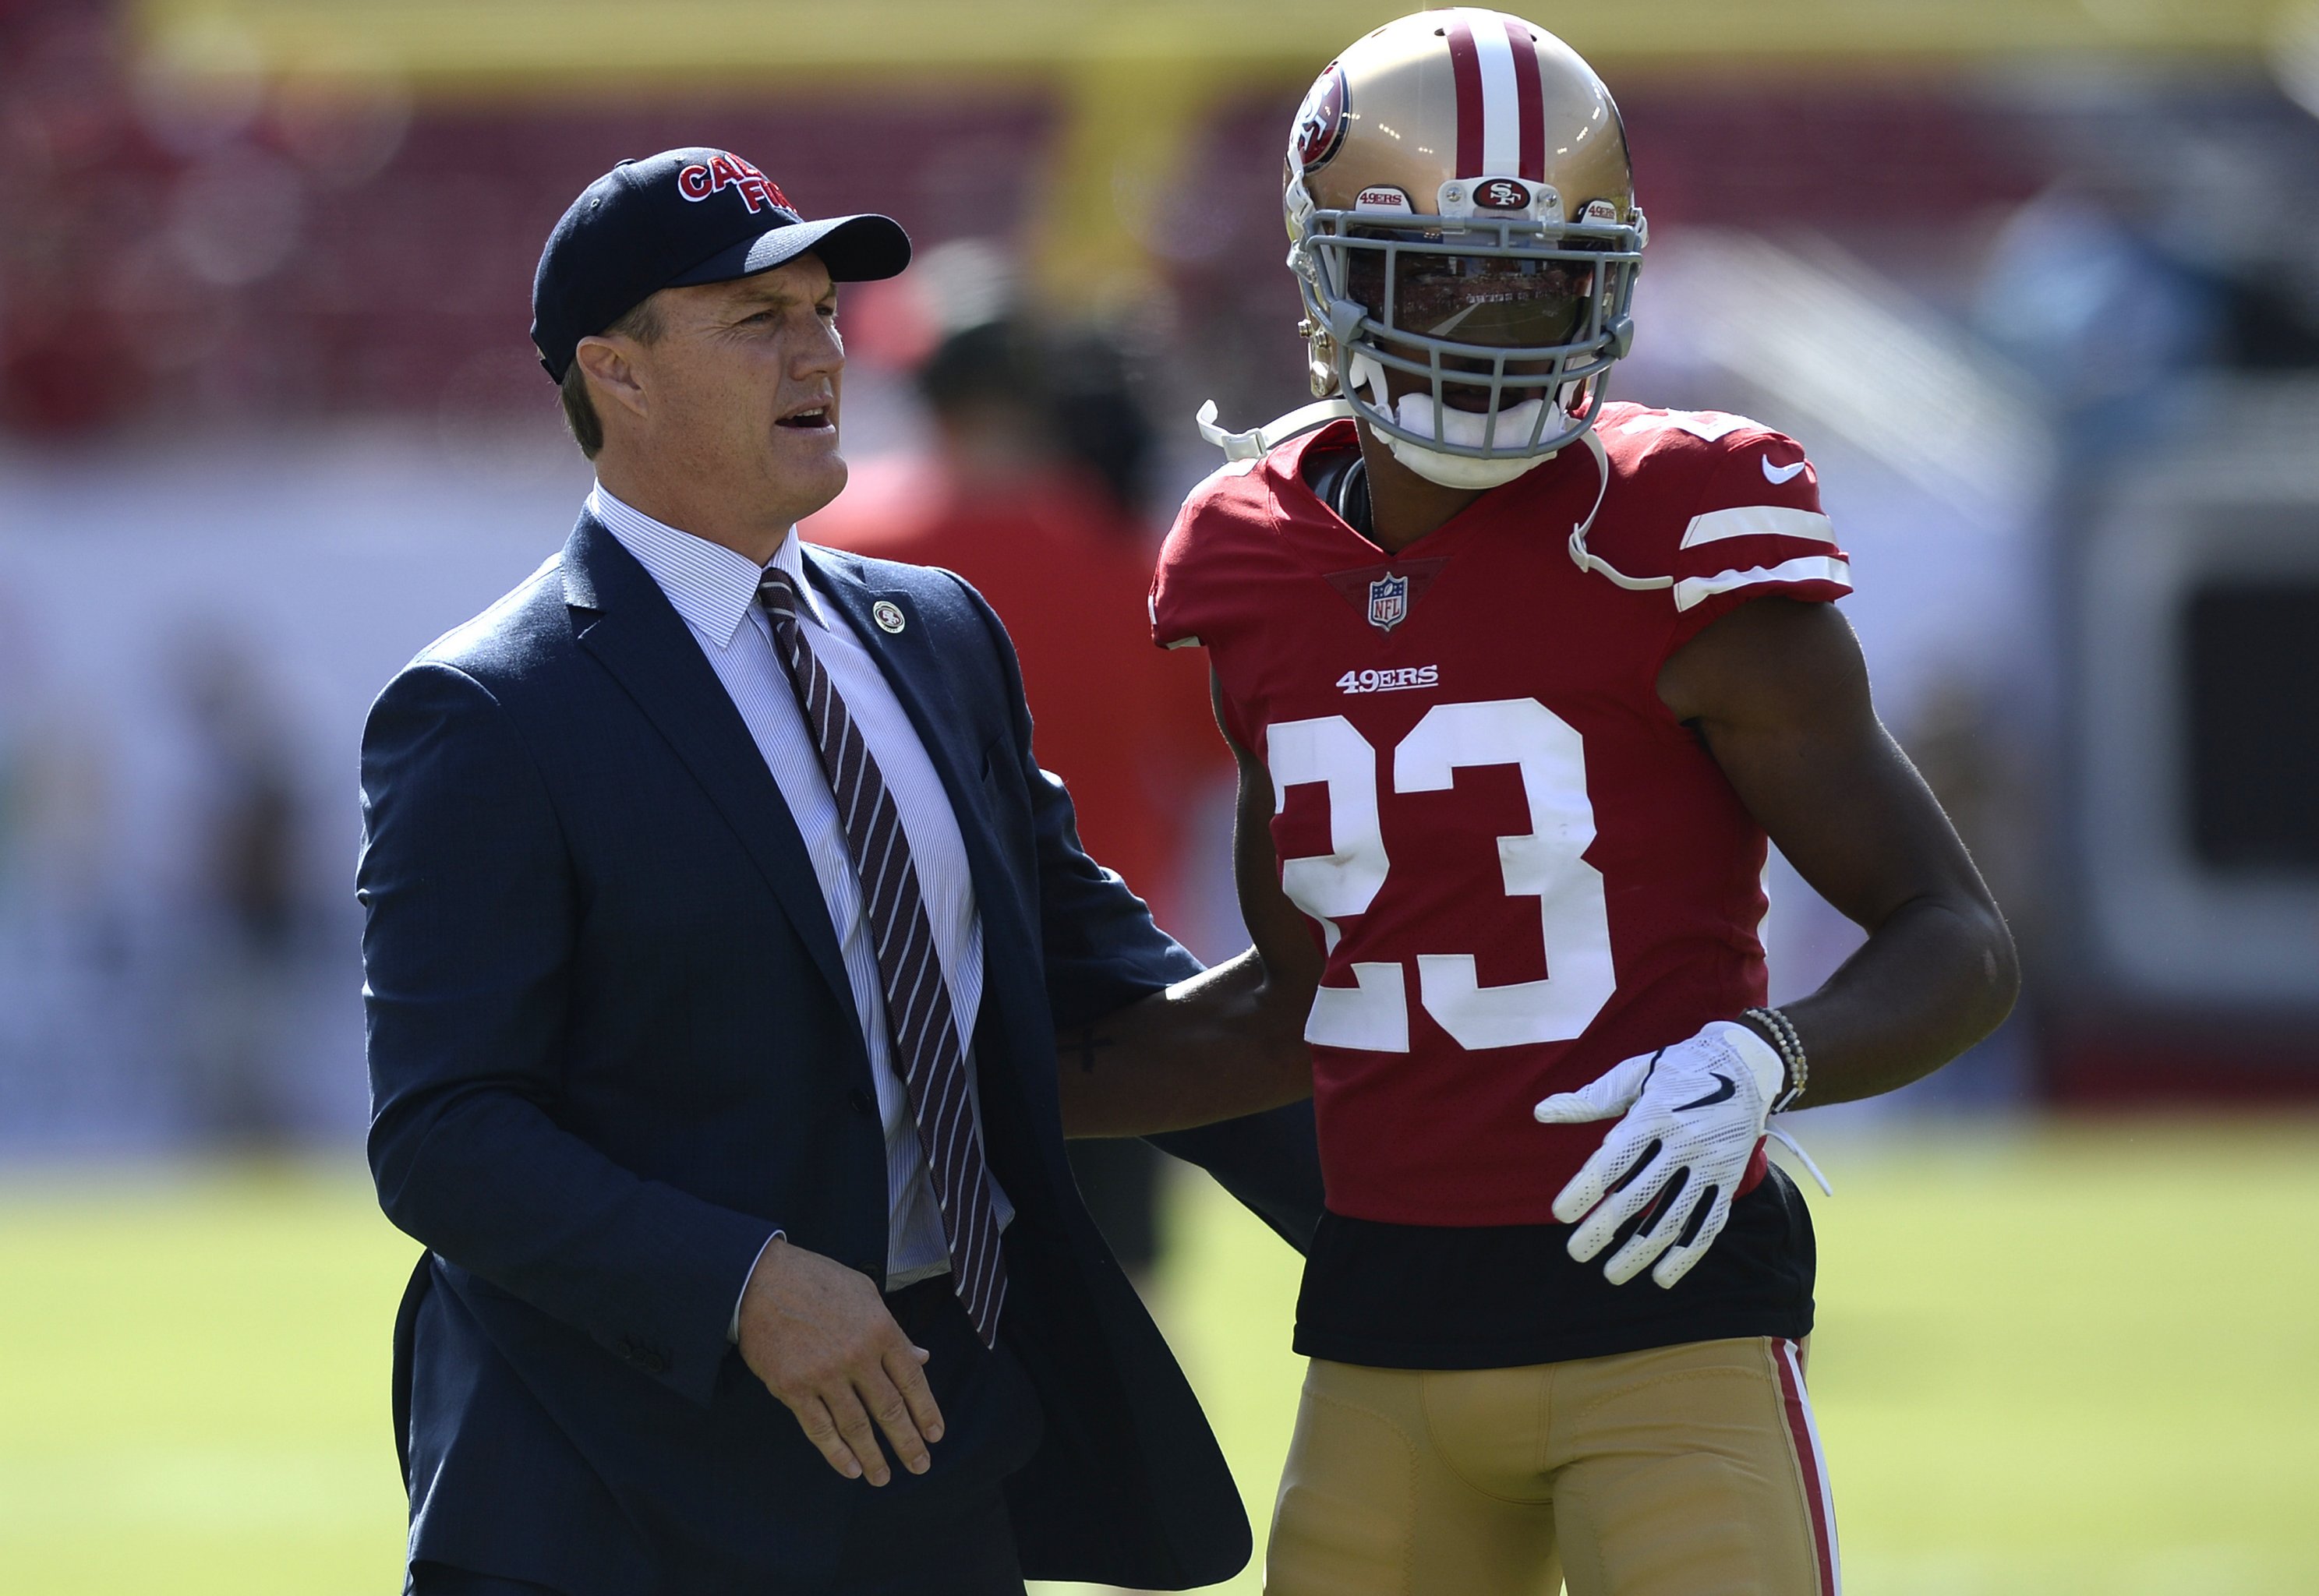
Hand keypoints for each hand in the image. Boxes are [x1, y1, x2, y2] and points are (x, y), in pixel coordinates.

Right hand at [735, 1237, 944, 1485]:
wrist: (759, 1279)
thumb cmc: (816, 1281)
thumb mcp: (865, 1294)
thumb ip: (894, 1330)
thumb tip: (922, 1357)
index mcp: (881, 1330)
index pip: (912, 1380)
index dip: (926, 1412)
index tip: (935, 1436)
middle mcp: (857, 1356)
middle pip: (889, 1409)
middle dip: (907, 1443)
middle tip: (920, 1466)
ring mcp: (824, 1375)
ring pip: (856, 1426)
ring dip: (873, 1457)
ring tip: (883, 1478)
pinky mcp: (792, 1388)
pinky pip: (819, 1429)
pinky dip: (837, 1453)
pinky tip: (851, 1469)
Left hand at [1532, 1020, 1784, 1289]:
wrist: (1746, 1062)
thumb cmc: (1677, 1068)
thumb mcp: (1634, 1074)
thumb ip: (1589, 1100)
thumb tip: (1541, 1113)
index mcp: (1654, 1114)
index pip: (1614, 1159)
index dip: (1586, 1189)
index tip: (1561, 1214)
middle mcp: (1683, 1142)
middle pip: (1639, 1195)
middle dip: (1604, 1229)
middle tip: (1576, 1252)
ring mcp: (1710, 1163)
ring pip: (1673, 1218)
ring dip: (1640, 1251)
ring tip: (1611, 1274)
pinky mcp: (1729, 1178)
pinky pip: (1709, 1223)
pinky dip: (1687, 1254)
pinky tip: (1662, 1276)